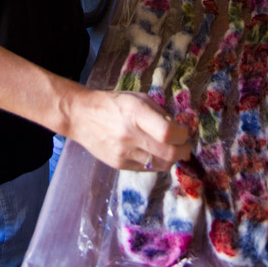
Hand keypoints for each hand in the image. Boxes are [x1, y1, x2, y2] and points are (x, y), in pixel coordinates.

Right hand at [67, 88, 190, 170]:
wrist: (82, 116)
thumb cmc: (113, 103)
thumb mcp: (138, 98)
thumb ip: (159, 113)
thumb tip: (178, 130)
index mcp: (136, 112)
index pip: (167, 132)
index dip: (182, 135)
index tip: (184, 131)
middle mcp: (130, 134)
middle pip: (168, 153)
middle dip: (183, 151)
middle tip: (185, 146)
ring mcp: (124, 153)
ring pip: (160, 165)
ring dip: (172, 159)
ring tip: (172, 149)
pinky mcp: (119, 165)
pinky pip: (147, 168)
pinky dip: (157, 162)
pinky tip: (156, 153)